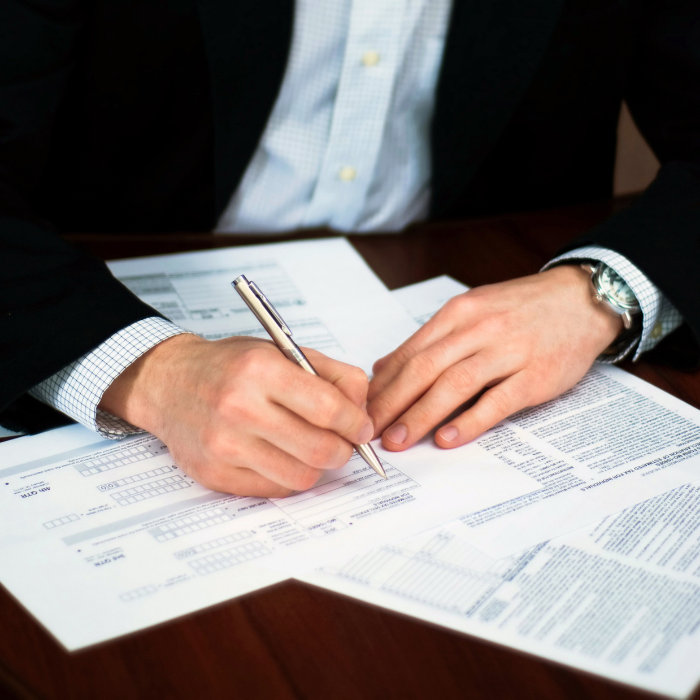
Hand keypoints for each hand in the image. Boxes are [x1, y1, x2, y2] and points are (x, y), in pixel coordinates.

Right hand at [99, 335, 371, 496]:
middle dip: (343, 450)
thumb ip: (331, 374)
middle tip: (343, 443)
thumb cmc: (229, 366)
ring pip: (300, 477)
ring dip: (318, 467)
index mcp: (260, 370)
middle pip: (318, 449)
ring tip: (313, 449)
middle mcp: (239, 408)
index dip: (356, 423)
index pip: (327, 408)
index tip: (363, 428)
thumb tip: (363, 410)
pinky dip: (289, 477)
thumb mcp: (281, 351)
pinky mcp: (214, 474)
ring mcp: (223, 445)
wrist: (169, 384)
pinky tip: (283, 457)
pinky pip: (274, 490)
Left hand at [368, 265, 622, 450]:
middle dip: (392, 403)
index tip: (362, 408)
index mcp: (459, 312)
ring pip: (455, 385)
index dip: (383, 384)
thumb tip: (384, 367)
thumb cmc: (522, 308)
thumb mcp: (471, 310)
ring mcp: (509, 352)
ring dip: (421, 415)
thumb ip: (429, 339)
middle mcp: (480, 329)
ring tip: (397, 439)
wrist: (581, 299)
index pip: (410, 351)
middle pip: (425, 369)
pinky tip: (447, 438)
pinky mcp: (536, 376)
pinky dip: (469, 421)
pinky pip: (497, 401)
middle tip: (369, 430)